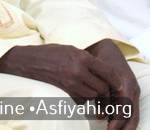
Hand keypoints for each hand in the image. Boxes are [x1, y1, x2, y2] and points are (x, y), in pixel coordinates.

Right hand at [0, 42, 137, 129]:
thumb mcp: (71, 49)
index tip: (120, 83)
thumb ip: (87, 59)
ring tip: (90, 88)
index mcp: (82, 57)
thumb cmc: (51, 53)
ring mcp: (70, 83)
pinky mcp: (64, 92)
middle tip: (105, 87)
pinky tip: (79, 91)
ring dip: (94, 94)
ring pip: (92, 95)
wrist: (29, 61)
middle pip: (102, 87)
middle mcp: (78, 71)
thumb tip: (103, 70)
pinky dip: (83, 98)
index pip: (108, 72)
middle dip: (104, 88)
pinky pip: (80, 100)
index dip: (116, 80)